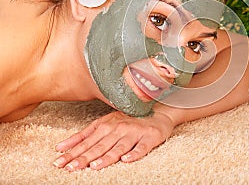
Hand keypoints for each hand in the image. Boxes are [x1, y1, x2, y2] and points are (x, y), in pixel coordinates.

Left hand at [53, 111, 173, 170]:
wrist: (158, 113)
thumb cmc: (129, 119)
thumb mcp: (104, 123)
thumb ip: (83, 135)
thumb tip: (59, 147)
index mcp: (106, 125)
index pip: (86, 141)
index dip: (73, 152)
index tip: (59, 162)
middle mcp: (119, 128)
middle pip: (100, 145)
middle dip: (84, 157)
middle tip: (70, 168)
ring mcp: (134, 132)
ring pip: (119, 147)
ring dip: (107, 157)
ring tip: (95, 166)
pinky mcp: (150, 137)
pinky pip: (142, 147)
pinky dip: (134, 153)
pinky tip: (127, 159)